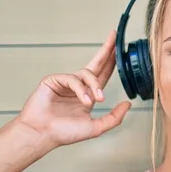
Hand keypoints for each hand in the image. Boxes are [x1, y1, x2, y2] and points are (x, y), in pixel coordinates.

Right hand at [17, 30, 131, 147]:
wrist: (42, 135)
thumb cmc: (64, 133)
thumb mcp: (96, 127)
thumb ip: (114, 117)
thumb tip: (128, 104)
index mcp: (88, 96)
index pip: (103, 75)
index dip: (112, 63)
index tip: (120, 50)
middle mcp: (78, 86)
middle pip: (96, 64)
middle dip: (106, 50)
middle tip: (114, 36)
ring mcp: (66, 82)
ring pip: (87, 74)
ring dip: (95, 86)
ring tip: (97, 99)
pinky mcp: (53, 80)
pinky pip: (72, 78)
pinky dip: (81, 89)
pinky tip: (84, 100)